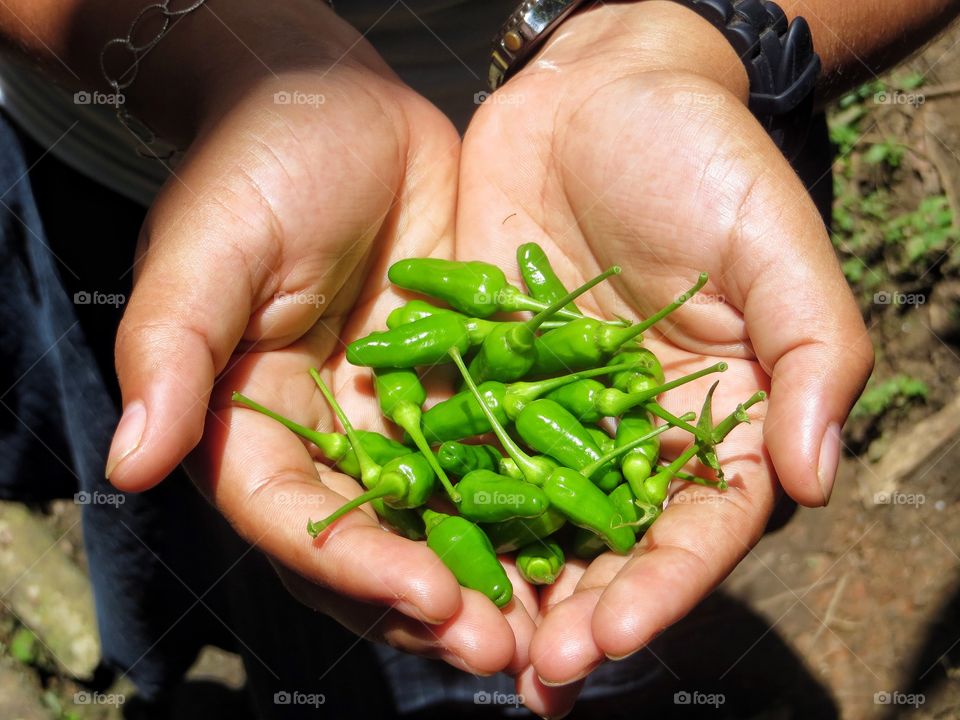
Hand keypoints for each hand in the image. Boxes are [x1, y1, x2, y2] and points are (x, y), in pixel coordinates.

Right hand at [104, 2, 535, 676]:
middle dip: (435, 602)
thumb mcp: (213, 248)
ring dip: (497, 577)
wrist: (339, 107)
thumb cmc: (260, 165)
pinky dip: (540, 502)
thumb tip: (128, 461)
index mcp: (256, 427)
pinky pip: (503, 455)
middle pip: (377, 544)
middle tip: (504, 646)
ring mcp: (402, 421)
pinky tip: (588, 535)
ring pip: (447, 520)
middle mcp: (331, 441)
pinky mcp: (464, 387)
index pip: (298, 521)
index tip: (426, 598)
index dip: (356, 566)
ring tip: (555, 625)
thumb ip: (173, 351)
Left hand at [457, 1, 872, 713]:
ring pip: (529, 516)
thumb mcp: (774, 249)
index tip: (615, 635)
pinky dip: (441, 500)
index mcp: (712, 420)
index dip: (662, 586)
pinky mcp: (485, 375)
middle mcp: (630, 432)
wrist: (600, 94)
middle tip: (536, 671)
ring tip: (469, 642)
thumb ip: (812, 357)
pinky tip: (413, 550)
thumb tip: (817, 476)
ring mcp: (550, 409)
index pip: (695, 527)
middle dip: (574, 611)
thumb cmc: (704, 161)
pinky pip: (461, 446)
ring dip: (503, 583)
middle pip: (608, 544)